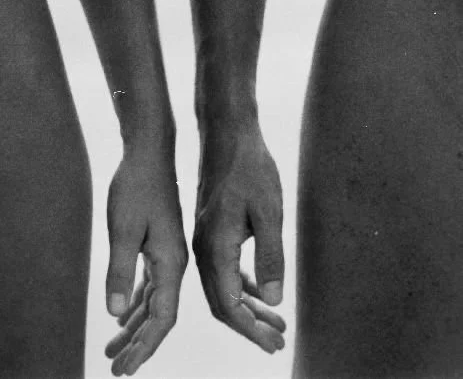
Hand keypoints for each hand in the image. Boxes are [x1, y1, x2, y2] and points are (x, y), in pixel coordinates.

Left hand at [105, 148, 187, 375]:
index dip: (144, 346)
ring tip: (114, 349)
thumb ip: (120, 270)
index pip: (162, 318)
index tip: (124, 370)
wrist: (149, 156)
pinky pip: (148, 284)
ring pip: (153, 301)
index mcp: (171, 263)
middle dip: (138, 344)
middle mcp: (174, 263)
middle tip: (116, 369)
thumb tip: (116, 313)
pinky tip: (125, 314)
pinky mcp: (157, 244)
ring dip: (135, 326)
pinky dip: (136, 302)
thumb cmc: (136, 188)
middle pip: (159, 315)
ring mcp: (167, 253)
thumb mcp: (123, 230)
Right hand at [193, 125, 284, 352]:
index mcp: (216, 247)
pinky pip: (223, 268)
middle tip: (277, 340)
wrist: (228, 136)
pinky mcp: (211, 229)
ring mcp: (205, 238)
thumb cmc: (250, 169)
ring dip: (246, 307)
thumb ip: (270, 257)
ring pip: (221, 287)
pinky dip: (240, 285)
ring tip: (274, 322)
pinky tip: (258, 291)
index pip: (229, 305)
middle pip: (222, 302)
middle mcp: (204, 248)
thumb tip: (273, 300)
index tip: (273, 344)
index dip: (251, 329)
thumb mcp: (269, 212)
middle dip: (249, 325)